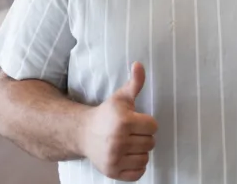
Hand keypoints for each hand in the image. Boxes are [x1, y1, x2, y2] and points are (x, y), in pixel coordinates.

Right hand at [80, 62, 157, 180]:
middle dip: (143, 136)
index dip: (146, 122)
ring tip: (127, 144)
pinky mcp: (112, 172)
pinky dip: (135, 166)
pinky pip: (139, 173)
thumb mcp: (121, 97)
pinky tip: (126, 156)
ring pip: (146, 158)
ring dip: (139, 151)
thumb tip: (139, 64)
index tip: (135, 120)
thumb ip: (135, 82)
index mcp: (123, 121)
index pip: (153, 126)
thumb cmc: (106, 114)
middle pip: (151, 143)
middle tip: (130, 132)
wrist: (83, 133)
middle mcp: (118, 141)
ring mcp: (114, 158)